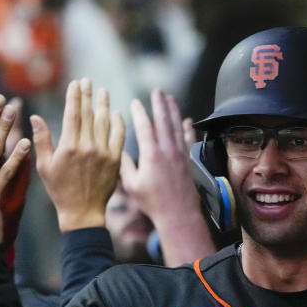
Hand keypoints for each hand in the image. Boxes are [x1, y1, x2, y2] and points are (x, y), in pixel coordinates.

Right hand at [32, 79, 124, 230]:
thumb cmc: (60, 190)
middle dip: (88, 95)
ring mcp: (103, 153)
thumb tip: (35, 116)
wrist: (83, 212)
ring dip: (104, 105)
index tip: (76, 83)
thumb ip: (41, 139)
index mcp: (68, 147)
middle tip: (88, 81)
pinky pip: (118, 136)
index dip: (75, 96)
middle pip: (88, 114)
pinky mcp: (115, 160)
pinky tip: (116, 113)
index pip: (72, 114)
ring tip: (103, 92)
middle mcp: (87, 147)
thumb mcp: (44, 166)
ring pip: (104, 122)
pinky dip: (118, 123)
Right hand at [119, 89, 197, 223]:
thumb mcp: (131, 185)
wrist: (178, 214)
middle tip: (157, 91)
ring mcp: (180, 154)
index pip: (144, 127)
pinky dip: (187, 129)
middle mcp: (167, 150)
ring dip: (173, 111)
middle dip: (159, 104)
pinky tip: (187, 120)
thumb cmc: (153, 203)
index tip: (135, 102)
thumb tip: (119, 150)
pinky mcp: (188, 161)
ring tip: (170, 98)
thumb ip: (124, 165)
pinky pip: (188, 140)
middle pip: (163, 121)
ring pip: (177, 126)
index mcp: (151, 155)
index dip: (139, 112)